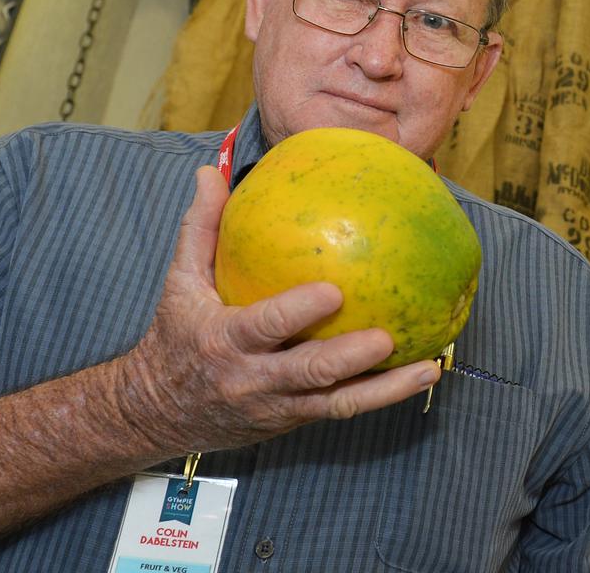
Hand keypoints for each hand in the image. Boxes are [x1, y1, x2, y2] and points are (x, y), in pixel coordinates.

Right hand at [117, 166, 439, 453]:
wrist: (160, 413)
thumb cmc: (178, 336)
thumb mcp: (179, 283)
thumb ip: (200, 229)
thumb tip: (210, 172)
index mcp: (224, 340)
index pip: (262, 328)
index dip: (296, 314)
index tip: (332, 292)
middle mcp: (254, 379)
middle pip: (308, 373)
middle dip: (348, 358)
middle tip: (387, 336)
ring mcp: (280, 405)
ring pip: (337, 402)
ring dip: (386, 388)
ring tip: (428, 365)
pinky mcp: (298, 418)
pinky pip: (345, 408)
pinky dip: (385, 395)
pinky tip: (422, 372)